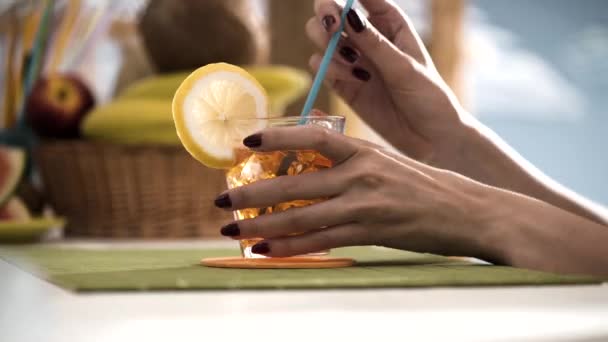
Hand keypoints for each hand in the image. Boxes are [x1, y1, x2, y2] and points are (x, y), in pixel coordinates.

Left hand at [216, 125, 490, 257]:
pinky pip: (321, 242)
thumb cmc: (428, 186)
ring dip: (261, 226)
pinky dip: (290, 248)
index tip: (245, 143)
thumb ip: (352, 161)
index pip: (313, 136)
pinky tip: (266, 252)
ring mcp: (365, 205)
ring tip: (232, 230)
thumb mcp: (389, 161)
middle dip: (252, 194)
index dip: (276, 136)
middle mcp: (361, 174)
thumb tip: (313, 161)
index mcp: (365, 150)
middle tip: (221, 200)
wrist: (469, 211)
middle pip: (295, 184)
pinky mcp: (371, 232)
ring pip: (301, 217)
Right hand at [307, 0, 470, 163]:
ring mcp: (353, 62)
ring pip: (322, 39)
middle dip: (327, 16)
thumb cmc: (428, 97)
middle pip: (333, 14)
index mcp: (390, 24)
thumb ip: (375, 44)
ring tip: (352, 63)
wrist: (429, 138)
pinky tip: (353, 80)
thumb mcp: (405, 67)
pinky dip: (328, 71)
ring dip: (327, 45)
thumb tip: (348, 15)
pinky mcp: (343, 85)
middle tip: (333, 28)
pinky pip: (322, 69)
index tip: (341, 5)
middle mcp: (368, 38)